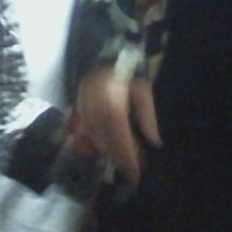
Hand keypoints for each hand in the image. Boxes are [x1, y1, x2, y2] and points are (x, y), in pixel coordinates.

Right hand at [74, 66, 160, 184]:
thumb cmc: (128, 73)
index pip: (119, 140)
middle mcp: (95, 112)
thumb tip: (155, 143)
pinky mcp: (77, 110)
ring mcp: (83, 111)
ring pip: (96, 141)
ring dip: (110, 154)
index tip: (136, 176)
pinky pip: (87, 133)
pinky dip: (99, 144)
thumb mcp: (143, 92)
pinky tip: (111, 149)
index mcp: (113, 107)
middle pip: (106, 144)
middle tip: (133, 173)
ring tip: (125, 163)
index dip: (127, 159)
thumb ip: (147, 118)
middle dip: (120, 160)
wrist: (104, 55)